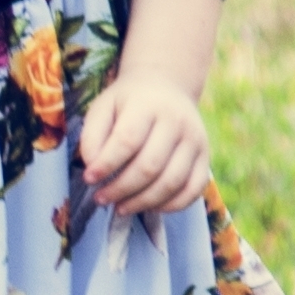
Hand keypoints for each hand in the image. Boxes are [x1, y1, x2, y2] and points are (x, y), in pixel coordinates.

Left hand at [73, 75, 212, 216]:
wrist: (168, 87)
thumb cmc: (129, 103)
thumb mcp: (103, 107)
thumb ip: (92, 136)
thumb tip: (93, 167)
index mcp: (148, 106)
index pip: (127, 141)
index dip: (107, 165)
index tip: (89, 178)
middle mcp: (177, 122)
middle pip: (150, 166)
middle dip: (121, 189)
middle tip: (101, 198)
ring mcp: (196, 141)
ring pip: (172, 182)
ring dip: (143, 202)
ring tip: (120, 207)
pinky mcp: (205, 157)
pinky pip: (194, 189)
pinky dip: (172, 205)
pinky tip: (149, 207)